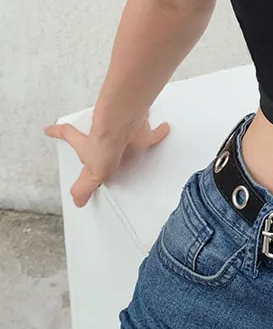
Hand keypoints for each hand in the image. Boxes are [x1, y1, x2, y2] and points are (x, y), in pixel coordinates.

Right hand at [44, 114, 169, 207]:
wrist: (121, 128)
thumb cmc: (104, 145)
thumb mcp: (90, 174)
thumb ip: (83, 188)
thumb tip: (77, 201)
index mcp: (88, 145)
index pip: (69, 136)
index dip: (59, 132)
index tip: (50, 127)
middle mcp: (104, 134)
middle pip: (99, 132)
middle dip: (101, 135)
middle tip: (106, 138)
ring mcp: (122, 129)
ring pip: (125, 130)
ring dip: (130, 134)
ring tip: (136, 141)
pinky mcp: (140, 127)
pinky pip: (152, 129)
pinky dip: (159, 129)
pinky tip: (165, 128)